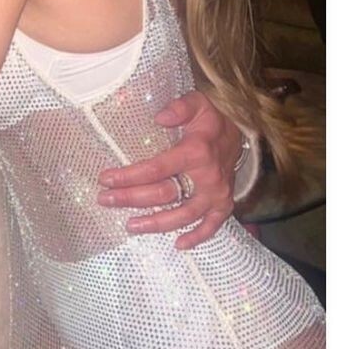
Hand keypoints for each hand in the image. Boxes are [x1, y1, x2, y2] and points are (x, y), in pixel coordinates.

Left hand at [97, 90, 241, 250]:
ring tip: (130, 226)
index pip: (156, 168)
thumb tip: (160, 117)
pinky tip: (178, 245)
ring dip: (155, 223)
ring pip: (183, 215)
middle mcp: (207, 177)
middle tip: (105, 200)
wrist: (242, 131)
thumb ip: (179, 106)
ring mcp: (217, 194)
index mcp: (195, 152)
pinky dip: (197, 237)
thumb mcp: (197, 102)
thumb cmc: (212, 118)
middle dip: (131, 199)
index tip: (105, 179)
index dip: (129, 176)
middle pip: (164, 194)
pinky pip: (211, 226)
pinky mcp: (224, 204)